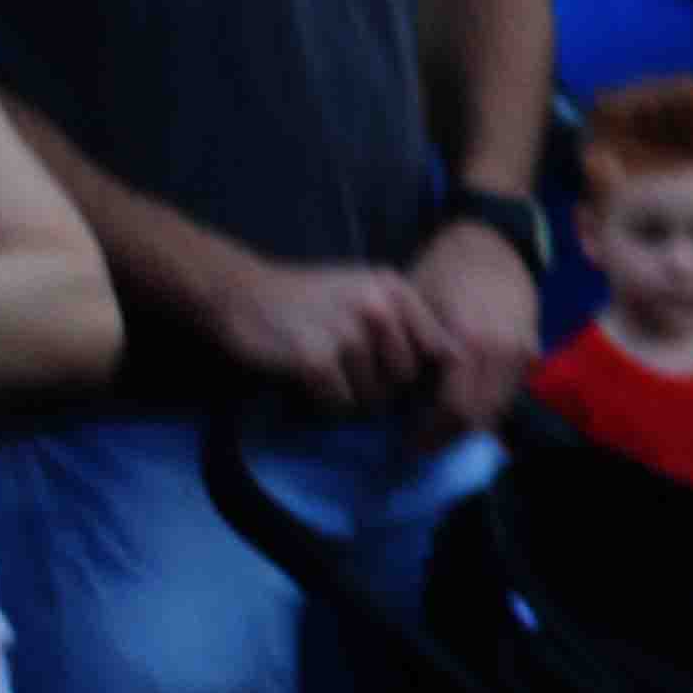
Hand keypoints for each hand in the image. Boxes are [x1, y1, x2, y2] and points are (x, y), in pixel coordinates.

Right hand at [208, 255, 450, 410]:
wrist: (240, 293)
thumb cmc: (308, 298)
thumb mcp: (365, 291)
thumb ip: (405, 320)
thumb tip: (451, 366)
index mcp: (395, 288)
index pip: (441, 348)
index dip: (427, 375)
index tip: (402, 381)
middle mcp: (377, 306)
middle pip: (406, 378)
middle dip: (382, 385)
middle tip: (349, 371)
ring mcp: (346, 332)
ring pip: (374, 396)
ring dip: (350, 395)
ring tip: (326, 369)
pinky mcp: (315, 358)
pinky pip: (340, 404)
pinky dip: (325, 403)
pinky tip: (309, 380)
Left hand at [407, 217, 540, 435]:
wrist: (491, 240)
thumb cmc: (443, 268)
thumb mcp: (414, 307)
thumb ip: (412, 354)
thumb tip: (401, 400)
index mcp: (471, 343)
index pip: (454, 409)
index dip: (430, 433)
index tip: (408, 443)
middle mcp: (503, 354)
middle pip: (478, 417)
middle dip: (448, 436)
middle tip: (421, 444)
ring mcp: (523, 354)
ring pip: (497, 409)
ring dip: (468, 424)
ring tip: (439, 427)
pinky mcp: (533, 352)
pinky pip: (509, 392)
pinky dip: (486, 405)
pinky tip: (462, 403)